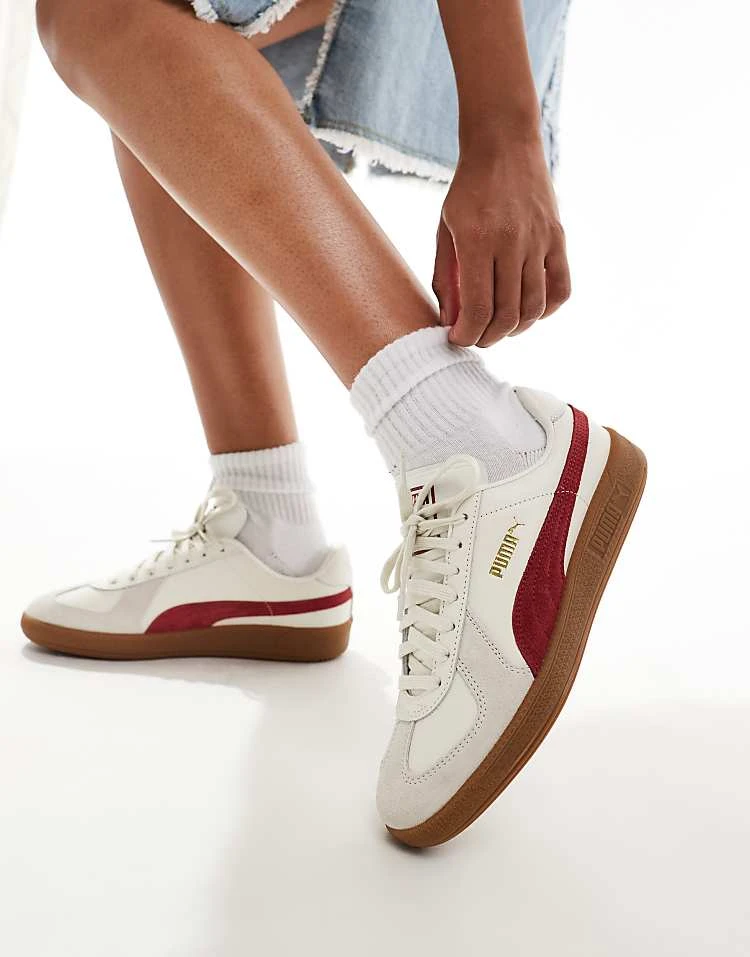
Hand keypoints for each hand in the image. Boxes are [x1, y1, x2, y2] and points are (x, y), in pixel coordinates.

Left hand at [432, 138, 570, 346]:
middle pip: (507, 314)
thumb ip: (446, 278)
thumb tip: (450, 321)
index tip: (457, 339)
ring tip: (499, 328)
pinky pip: (560, 289)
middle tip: (476, 337)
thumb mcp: (445, 231)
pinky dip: (545, 311)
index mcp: (477, 241)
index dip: (467, 334)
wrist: (504, 145)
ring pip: (534, 308)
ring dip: (515, 329)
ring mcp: (539, 240)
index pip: (478, 307)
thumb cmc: (467, 192)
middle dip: (488, 337)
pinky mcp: (558, 238)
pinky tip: (529, 312)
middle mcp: (512, 242)